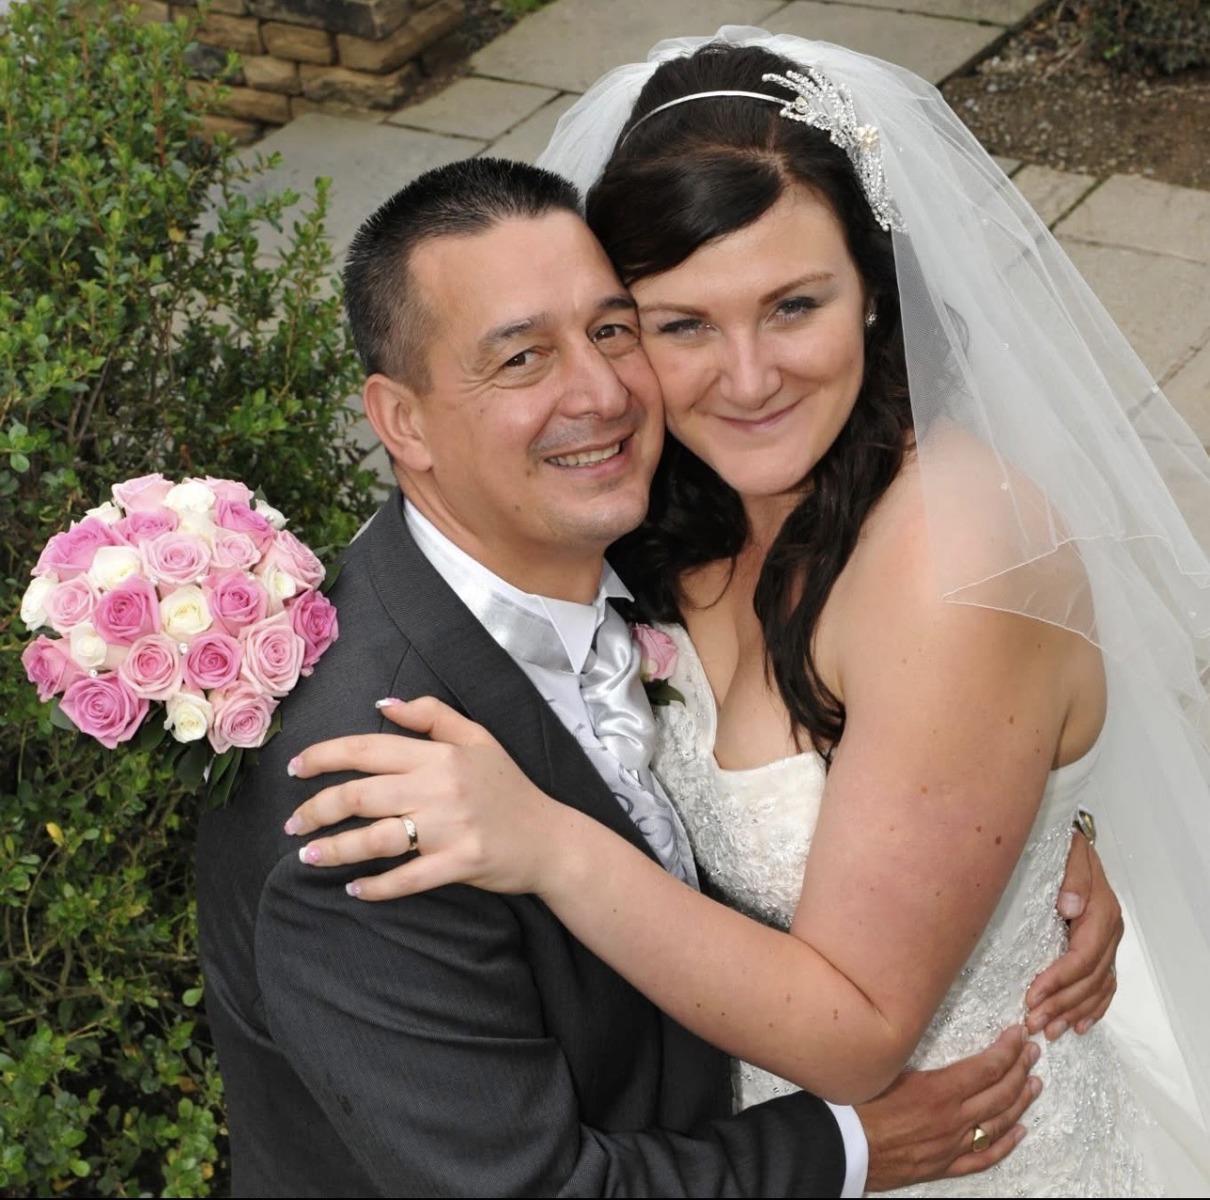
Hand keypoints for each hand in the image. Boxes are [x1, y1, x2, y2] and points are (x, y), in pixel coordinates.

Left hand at [284, 697, 564, 897]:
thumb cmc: (508, 787)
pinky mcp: (457, 864)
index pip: (366, 750)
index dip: (323, 758)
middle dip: (316, 810)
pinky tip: (354, 889)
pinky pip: (405, 879)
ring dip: (334, 850)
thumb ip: (431, 715)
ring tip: (308, 856)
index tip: (295, 769)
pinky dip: (375, 888)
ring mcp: (448, 828)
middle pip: (359, 796)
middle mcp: (439, 788)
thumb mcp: (477, 737)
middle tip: (293, 824)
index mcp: (439, 755)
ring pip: (375, 839)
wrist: (549, 838)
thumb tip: (381, 705)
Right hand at [859, 1026, 1040, 1190]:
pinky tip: (1019, 1131)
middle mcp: (953, 1119)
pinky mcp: (945, 1166)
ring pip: (999, 1124)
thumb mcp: (888, 1070)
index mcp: (939, 1092)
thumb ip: (919, 1061)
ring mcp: (953, 1145)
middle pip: (1000, 1093)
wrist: (845, 1148)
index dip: (1008, 1050)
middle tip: (1033, 1052)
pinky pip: (985, 1157)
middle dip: (1021, 1069)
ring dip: (1021, 1102)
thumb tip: (929, 1040)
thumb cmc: (859, 1106)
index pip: (987, 1068)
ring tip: (1035, 1084)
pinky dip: (1006, 1144)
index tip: (1019, 1035)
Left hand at [1023, 828, 1121, 1039]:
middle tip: (1032, 1022)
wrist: (1074, 841)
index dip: (1058, 980)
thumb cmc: (1064, 846)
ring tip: (1049, 1030)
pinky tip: (1078, 1025)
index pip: (1081, 956)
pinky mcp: (1102, 947)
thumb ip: (1072, 877)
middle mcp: (1109, 931)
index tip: (1032, 996)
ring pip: (1097, 987)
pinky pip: (1105, 984)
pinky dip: (1093, 1007)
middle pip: (1088, 979)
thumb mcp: (1069, 851)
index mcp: (1101, 912)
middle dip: (1060, 1003)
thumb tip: (1070, 906)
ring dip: (1073, 1011)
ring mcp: (1108, 942)